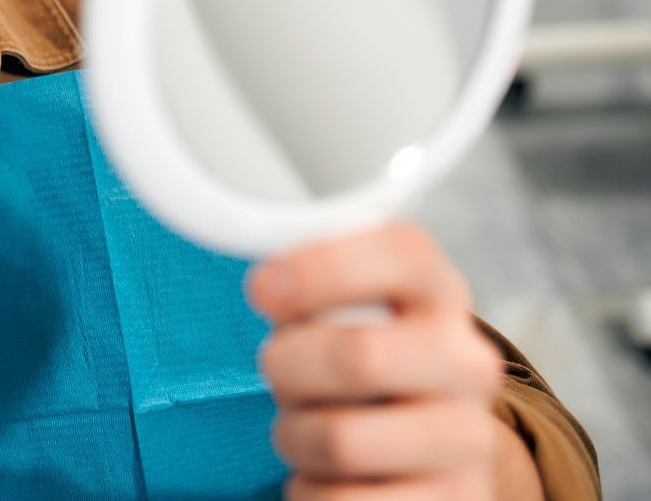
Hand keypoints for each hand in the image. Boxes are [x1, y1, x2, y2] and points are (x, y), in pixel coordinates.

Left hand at [247, 223, 536, 499]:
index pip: (401, 255)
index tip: (262, 290)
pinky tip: (330, 476)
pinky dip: (311, 491)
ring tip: (306, 428)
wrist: (434, 451)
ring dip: (294, 437)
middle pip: (358, 356)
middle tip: (278, 372)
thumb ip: (313, 287)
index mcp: (439, 294)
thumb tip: (270, 288)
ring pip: (340, 440)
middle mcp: (468, 364)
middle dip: (288, 367)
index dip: (321, 268)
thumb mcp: (347, 310)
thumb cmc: (364, 361)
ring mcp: (469, 441)